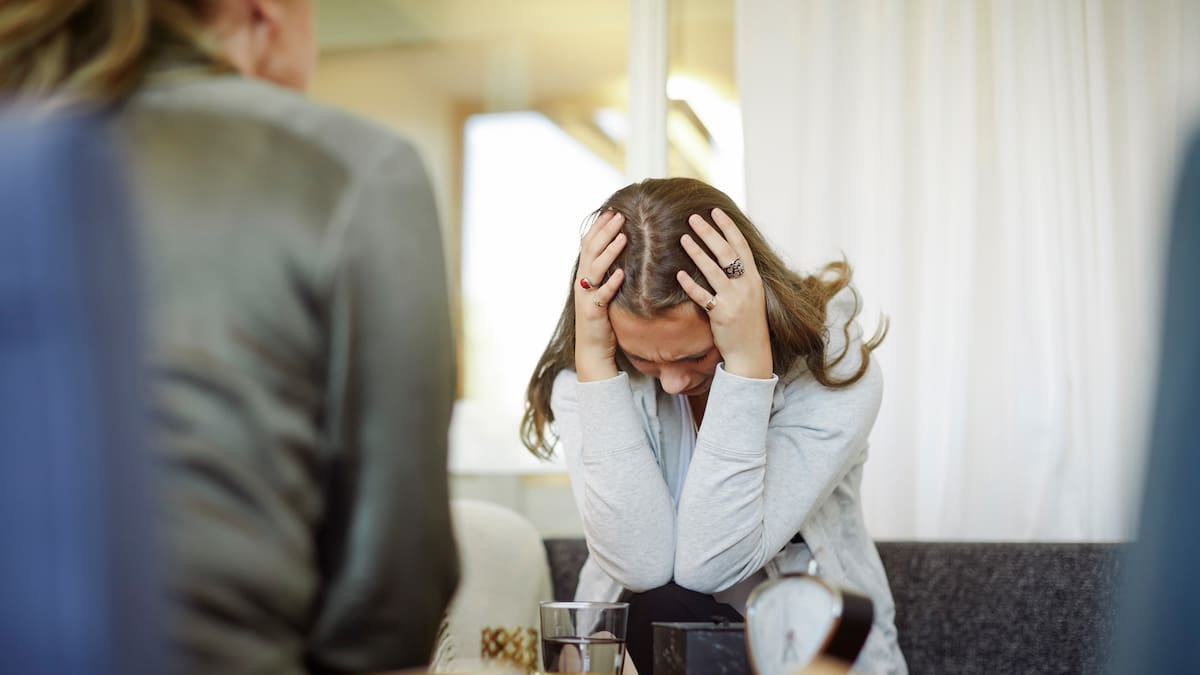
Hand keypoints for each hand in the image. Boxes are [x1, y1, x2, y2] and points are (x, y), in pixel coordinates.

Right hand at [575, 210, 626, 381]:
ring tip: (623, 236)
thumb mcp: (604, 291)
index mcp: (584, 274)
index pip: (589, 244)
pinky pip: (602, 295)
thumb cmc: (603, 320)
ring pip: (595, 268)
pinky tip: (622, 274)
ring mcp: (586, 297)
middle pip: (591, 250)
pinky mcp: (593, 312)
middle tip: (620, 215)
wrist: (592, 350)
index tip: (612, 210)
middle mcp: (582, 282)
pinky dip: (611, 283)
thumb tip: (625, 253)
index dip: (599, 227)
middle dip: (605, 231)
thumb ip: (609, 273)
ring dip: (609, 251)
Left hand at [677, 208, 772, 378]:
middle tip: (693, 218)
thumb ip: (740, 275)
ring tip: (682, 237)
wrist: (751, 353)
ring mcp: (734, 300)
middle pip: (726, 252)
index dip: (728, 227)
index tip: (715, 211)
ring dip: (697, 252)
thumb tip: (726, 254)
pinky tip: (678, 274)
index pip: (741, 245)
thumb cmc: (748, 323)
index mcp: (754, 278)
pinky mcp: (721, 315)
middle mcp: (746, 286)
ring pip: (713, 270)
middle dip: (709, 233)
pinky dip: (691, 284)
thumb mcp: (751, 295)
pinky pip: (703, 296)